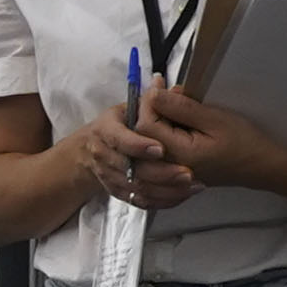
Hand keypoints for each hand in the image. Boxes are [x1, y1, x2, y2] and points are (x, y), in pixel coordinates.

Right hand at [71, 104, 193, 210]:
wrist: (92, 150)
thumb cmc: (118, 125)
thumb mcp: (129, 107)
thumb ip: (150, 100)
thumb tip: (167, 85)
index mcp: (105, 130)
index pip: (119, 139)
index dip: (138, 145)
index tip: (161, 149)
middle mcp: (104, 156)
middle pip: (132, 170)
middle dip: (162, 173)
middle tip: (188, 173)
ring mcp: (110, 177)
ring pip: (139, 189)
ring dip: (167, 189)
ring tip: (194, 185)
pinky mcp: (118, 193)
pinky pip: (142, 202)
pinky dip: (163, 200)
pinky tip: (184, 194)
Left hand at [140, 81, 286, 197]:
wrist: (261, 167)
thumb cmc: (244, 142)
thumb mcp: (215, 118)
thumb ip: (182, 108)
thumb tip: (154, 94)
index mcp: (179, 154)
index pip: (145, 126)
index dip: (147, 101)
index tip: (159, 82)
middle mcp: (170, 167)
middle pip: (141, 137)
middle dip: (148, 109)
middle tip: (164, 90)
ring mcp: (172, 171)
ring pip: (147, 144)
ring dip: (153, 119)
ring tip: (170, 103)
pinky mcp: (177, 169)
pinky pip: (157, 151)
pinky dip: (160, 132)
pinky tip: (173, 119)